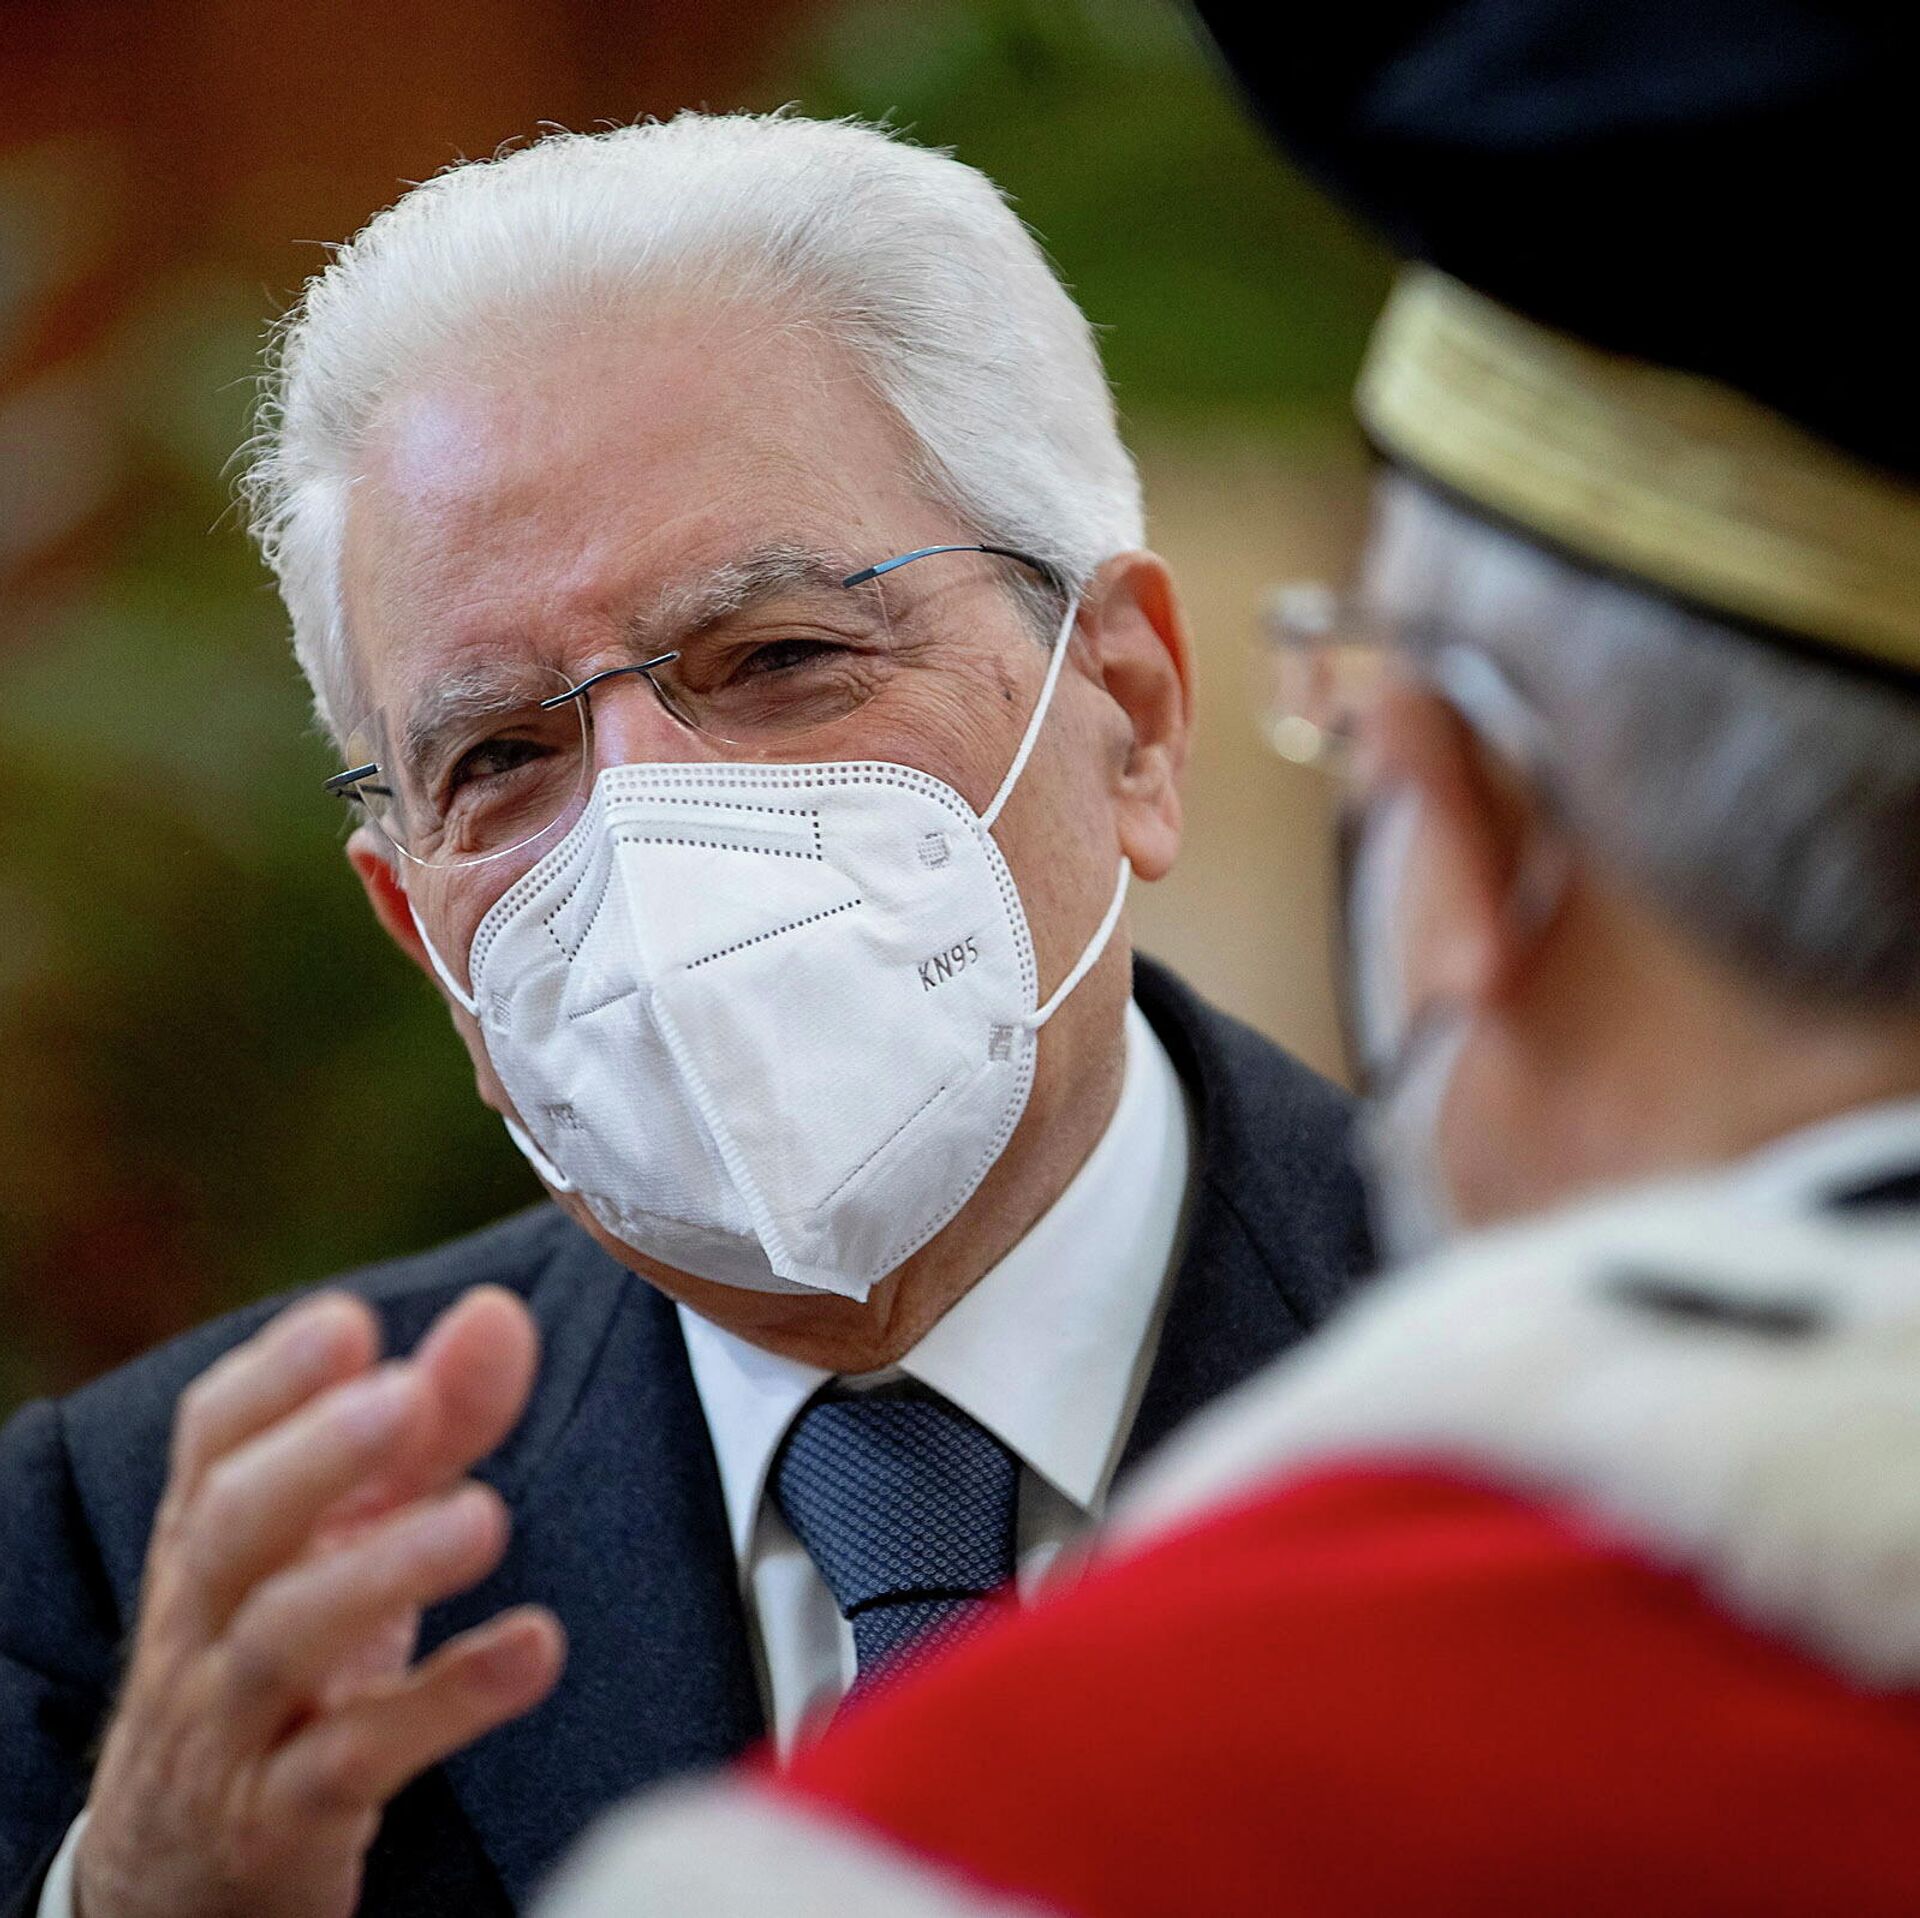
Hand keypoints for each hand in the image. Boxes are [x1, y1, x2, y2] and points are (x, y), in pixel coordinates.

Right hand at [75, 1286, 565, 1917]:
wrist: (179, 1876)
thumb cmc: (288, 1663)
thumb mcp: (348, 1541)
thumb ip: (432, 1427)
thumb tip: (498, 1312)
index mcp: (214, 1535)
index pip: (214, 1439)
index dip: (274, 1378)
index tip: (349, 1321)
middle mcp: (204, 1620)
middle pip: (231, 1526)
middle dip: (318, 1453)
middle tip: (409, 1394)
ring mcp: (232, 1724)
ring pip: (280, 1641)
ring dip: (383, 1570)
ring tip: (484, 1517)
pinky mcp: (282, 1821)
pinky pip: (351, 1760)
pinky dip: (443, 1702)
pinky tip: (533, 1648)